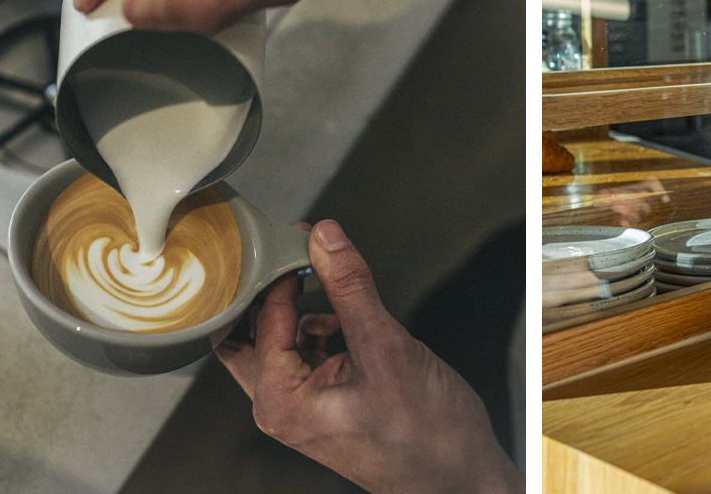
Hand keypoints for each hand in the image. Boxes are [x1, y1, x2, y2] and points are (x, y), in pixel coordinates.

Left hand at [215, 220, 521, 493]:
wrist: (461, 476)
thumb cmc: (428, 436)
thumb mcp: (386, 347)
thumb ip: (351, 289)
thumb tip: (326, 241)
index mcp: (281, 400)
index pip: (259, 319)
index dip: (278, 273)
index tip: (299, 240)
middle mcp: (281, 408)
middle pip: (250, 335)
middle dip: (273, 294)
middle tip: (296, 258)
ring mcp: (301, 410)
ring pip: (280, 345)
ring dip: (301, 313)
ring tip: (337, 294)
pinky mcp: (324, 406)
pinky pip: (307, 359)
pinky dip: (322, 333)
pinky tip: (350, 323)